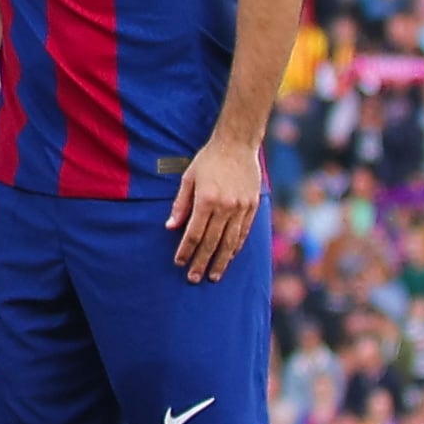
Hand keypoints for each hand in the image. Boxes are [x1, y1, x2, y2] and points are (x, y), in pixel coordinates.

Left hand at [166, 135, 263, 282]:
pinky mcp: (253, 206)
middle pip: (211, 242)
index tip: (179, 263)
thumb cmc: (208, 160)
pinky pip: (244, 233)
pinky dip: (236, 248)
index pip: (193, 233)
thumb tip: (170, 227)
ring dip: (221, 261)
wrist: (238, 145)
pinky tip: (229, 257)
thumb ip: (180, 204)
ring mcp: (241, 208)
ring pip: (230, 242)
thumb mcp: (188, 178)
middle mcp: (225, 207)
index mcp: (206, 200)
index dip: (185, 250)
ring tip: (213, 276)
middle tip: (194, 278)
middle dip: (201, 262)